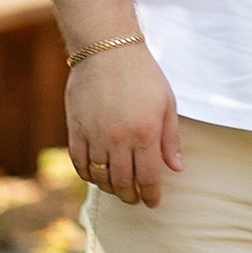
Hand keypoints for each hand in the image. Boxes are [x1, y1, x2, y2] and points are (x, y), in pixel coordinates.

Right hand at [64, 44, 182, 206]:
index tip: (153, 203)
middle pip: (123, 182)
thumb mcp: (167, 103)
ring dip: (110, 189)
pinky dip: (88, 175)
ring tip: (118, 189)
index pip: (149, 177)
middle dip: (131, 196)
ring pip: (100, 177)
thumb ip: (170, 139)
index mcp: (145, 133)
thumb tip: (175, 168)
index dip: (151, 195)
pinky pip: (80, 163)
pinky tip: (96, 176)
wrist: (107, 49)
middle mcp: (119, 139)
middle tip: (136, 199)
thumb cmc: (143, 74)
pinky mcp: (76, 129)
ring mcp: (95, 135)